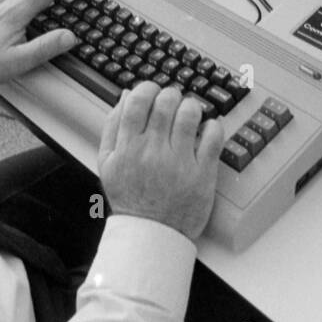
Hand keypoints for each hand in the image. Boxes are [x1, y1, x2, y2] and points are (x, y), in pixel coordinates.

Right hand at [96, 82, 223, 240]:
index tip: (153, 91)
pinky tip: (207, 130)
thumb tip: (126, 94)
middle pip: (166, 101)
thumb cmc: (130, 197)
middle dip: (171, 95)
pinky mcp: (202, 174)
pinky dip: (213, 126)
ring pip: (190, 114)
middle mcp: (153, 152)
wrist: (151, 234)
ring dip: (192, 106)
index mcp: (128, 147)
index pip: (138, 100)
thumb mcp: (108, 162)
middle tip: (173, 103)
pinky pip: (213, 137)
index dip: (148, 88)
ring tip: (190, 114)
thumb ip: (113, 126)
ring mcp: (179, 162)